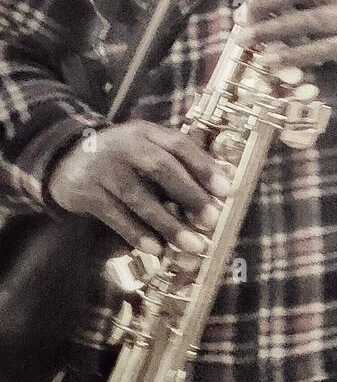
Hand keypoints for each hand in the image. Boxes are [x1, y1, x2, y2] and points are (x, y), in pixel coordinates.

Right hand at [48, 121, 231, 256]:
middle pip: (162, 168)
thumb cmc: (122, 158)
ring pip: (139, 198)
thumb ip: (177, 162)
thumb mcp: (146, 147)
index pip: (180, 146)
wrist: (65, 158)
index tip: (226, 191)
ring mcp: (104, 169)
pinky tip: (156, 248)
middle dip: (190, 196)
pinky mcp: (87, 192)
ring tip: (192, 244)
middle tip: (212, 220)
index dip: (204, 167)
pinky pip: (116, 216)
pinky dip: (137, 233)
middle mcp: (126, 146)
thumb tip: (220, 187)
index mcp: (147, 133)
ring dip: (168, 223)